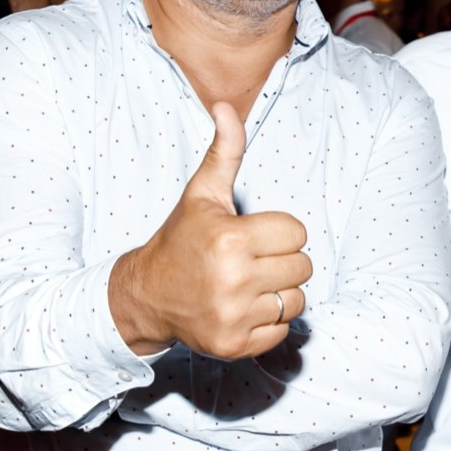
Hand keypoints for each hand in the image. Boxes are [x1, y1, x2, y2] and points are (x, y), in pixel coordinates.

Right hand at [109, 102, 310, 359]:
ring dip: (279, 292)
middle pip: (303, 266)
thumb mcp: (201, 194)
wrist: (147, 295)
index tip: (252, 235)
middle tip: (251, 260)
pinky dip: (270, 322)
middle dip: (282, 261)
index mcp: (230, 239)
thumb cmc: (181, 239)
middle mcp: (233, 280)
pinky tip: (244, 308)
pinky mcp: (235, 345)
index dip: (279, 232)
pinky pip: (283, 331)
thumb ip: (225, 151)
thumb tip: (225, 106)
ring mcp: (234, 316)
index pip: (297, 233)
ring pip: (297, 300)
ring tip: (248, 285)